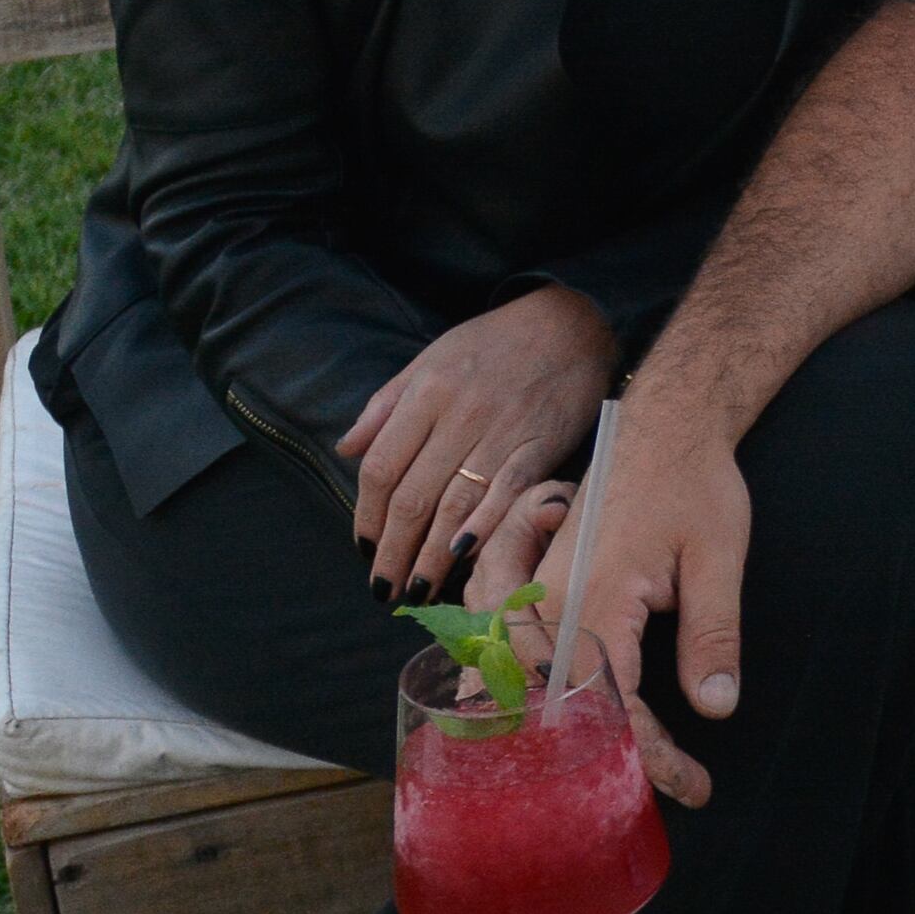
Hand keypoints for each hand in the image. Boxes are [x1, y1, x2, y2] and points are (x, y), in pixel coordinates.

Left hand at [342, 287, 613, 604]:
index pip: (381, 468)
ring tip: (417, 589)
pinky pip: (506, 494)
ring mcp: (501, 432)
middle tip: (383, 589)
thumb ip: (385, 407)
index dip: (366, 515)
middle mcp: (458, 416)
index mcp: (425, 394)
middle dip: (393, 551)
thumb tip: (346, 449)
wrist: (568, 324)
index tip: (363, 549)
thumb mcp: (429, 360)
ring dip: (432, 556)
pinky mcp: (540, 446)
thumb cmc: (493, 344)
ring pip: (455, 505)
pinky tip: (464, 557)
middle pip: (413, 497)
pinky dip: (483, 527)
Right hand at [531, 386, 758, 805]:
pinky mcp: (540, 588)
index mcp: (597, 598)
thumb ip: (714, 634)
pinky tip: (551, 726)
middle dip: (608, 757)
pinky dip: (530, 696)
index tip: (692, 786)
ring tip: (603, 774)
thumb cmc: (694, 485)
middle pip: (565, 707)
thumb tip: (715, 707)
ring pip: (525, 686)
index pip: (615, 703)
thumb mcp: (719, 559)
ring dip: (559, 733)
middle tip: (661, 790)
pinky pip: (518, 656)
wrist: (661, 425)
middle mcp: (551, 602)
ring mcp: (537, 595)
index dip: (649, 754)